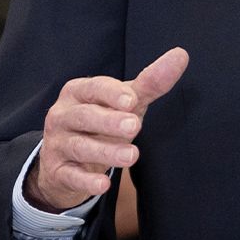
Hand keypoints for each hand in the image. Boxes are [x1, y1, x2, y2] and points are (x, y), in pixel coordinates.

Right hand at [26, 48, 186, 212]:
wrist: (68, 159)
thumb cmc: (102, 121)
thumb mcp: (126, 102)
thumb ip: (151, 82)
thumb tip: (181, 54)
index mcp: (78, 93)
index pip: (92, 88)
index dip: (111, 93)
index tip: (132, 100)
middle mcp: (63, 115)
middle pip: (83, 116)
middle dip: (108, 121)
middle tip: (134, 126)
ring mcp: (58, 144)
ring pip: (78, 146)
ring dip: (104, 151)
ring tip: (132, 155)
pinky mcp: (57, 171)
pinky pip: (70, 176)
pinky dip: (86, 181)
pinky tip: (104, 185)